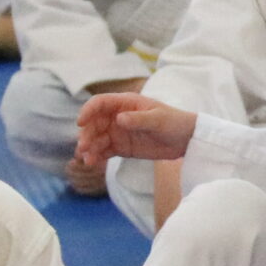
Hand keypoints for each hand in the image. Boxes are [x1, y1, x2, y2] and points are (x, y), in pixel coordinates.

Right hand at [76, 90, 196, 164]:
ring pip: (96, 138)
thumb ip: (138, 119)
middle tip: (83, 148)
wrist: (185, 140)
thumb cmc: (174, 122)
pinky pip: (104, 151)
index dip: (88, 111)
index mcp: (125, 103)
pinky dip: (96, 156)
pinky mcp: (121, 147)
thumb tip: (118, 119)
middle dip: (86, 134)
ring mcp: (118, 132)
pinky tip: (92, 163)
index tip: (80, 123)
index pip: (100, 103)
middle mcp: (117, 116)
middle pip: (94, 123)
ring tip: (87, 159)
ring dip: (89, 147)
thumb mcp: (158, 120)